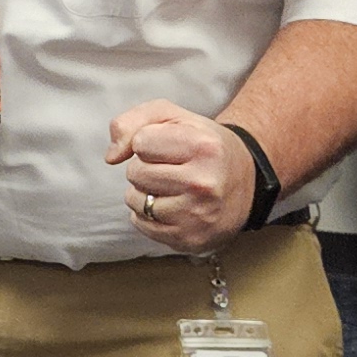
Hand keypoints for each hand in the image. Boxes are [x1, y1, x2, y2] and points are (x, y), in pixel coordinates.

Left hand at [107, 100, 250, 252]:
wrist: (245, 181)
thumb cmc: (202, 144)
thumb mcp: (173, 117)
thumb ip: (132, 122)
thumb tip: (111, 157)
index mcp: (203, 147)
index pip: (140, 142)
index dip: (148, 142)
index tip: (169, 146)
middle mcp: (203, 183)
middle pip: (135, 172)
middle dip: (145, 167)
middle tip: (172, 167)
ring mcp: (197, 215)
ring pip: (134, 200)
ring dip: (143, 191)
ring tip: (172, 186)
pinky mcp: (189, 239)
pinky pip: (141, 224)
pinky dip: (148, 214)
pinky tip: (172, 205)